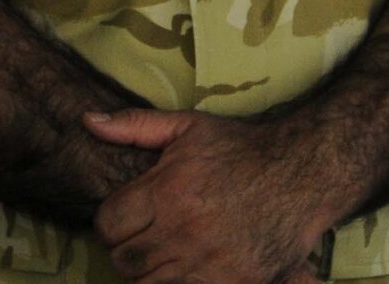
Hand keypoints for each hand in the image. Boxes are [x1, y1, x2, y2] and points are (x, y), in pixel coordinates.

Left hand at [85, 107, 332, 283]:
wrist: (300, 174)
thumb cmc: (239, 148)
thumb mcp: (186, 127)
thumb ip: (134, 126)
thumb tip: (88, 121)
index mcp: (167, 193)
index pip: (109, 225)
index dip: (108, 223)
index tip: (120, 218)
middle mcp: (184, 233)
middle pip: (125, 263)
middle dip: (124, 251)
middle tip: (137, 239)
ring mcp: (210, 265)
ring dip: (149, 273)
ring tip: (160, 255)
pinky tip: (184, 268)